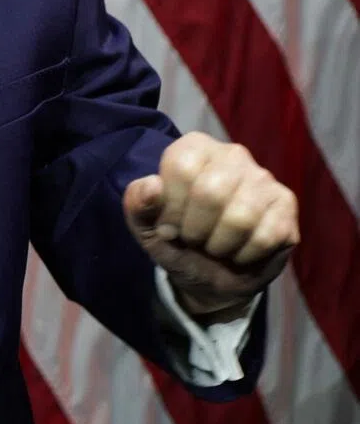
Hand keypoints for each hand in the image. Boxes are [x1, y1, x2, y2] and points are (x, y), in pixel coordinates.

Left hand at [123, 132, 298, 319]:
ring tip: (215, 246)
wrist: (210, 276)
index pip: (181, 167)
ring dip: (220, 245)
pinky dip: (245, 255)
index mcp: (194, 147)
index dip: (172, 208)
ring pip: (241, 217)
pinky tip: (239, 252)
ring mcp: (263, 178)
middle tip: (193, 240)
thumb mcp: (146, 226)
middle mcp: (232, 154)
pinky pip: (266, 236)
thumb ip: (138, 203)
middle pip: (211, 192)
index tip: (169, 226)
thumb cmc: (177, 240)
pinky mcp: (286, 205)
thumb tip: (152, 186)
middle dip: (195, 230)